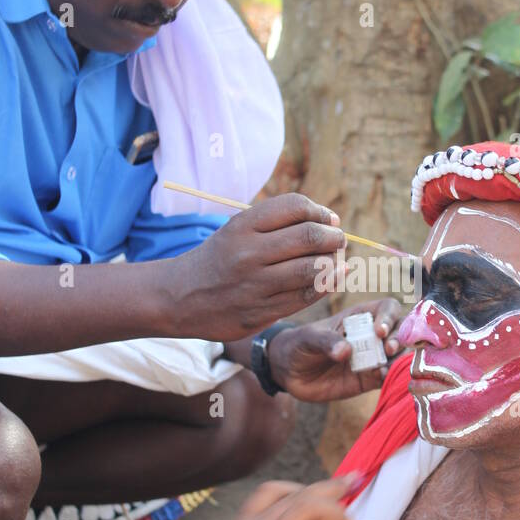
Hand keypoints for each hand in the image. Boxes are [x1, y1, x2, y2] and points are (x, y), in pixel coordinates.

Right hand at [169, 194, 345, 340]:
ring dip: (333, 263)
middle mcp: (248, 253)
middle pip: (310, 237)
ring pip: (313, 269)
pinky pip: (305, 297)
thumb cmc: (221, 258)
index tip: (328, 220)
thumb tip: (331, 222)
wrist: (180, 297)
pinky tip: (329, 279)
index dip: (321, 212)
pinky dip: (325, 286)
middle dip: (334, 237)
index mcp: (242, 226)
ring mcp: (255, 285)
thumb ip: (278, 223)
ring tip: (334, 260)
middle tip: (339, 240)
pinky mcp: (261, 313)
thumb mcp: (238, 229)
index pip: (296, 206)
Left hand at [267, 298, 404, 401]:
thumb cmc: (298, 345)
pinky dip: (389, 377)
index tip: (379, 331)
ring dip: (398, 359)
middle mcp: (372, 335)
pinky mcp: (369, 379)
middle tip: (389, 349)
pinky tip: (380, 377)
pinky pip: (388, 376)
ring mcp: (372, 357)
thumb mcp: (308, 338)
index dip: (389, 317)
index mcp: (360, 317)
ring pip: (399, 355)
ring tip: (384, 367)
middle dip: (400, 339)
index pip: (387, 309)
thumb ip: (326, 341)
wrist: (288, 372)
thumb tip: (346, 351)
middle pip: (401, 331)